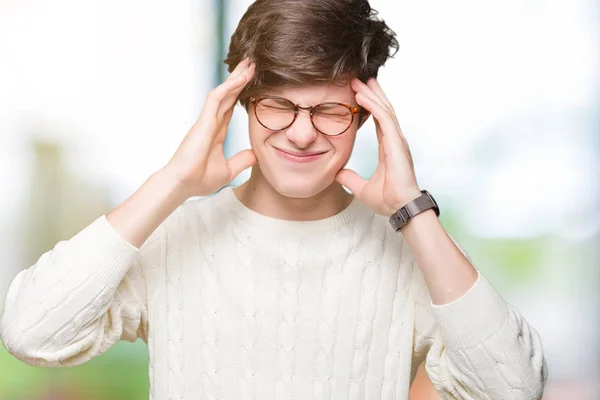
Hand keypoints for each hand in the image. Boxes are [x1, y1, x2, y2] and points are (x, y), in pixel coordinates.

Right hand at [162, 57, 256, 198]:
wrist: (182, 184)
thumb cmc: (198, 179)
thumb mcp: (228, 170)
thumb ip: (241, 160)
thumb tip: (256, 155)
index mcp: (216, 132)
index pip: (231, 107)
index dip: (241, 94)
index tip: (252, 82)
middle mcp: (212, 122)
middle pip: (228, 95)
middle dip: (240, 79)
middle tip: (253, 63)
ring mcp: (207, 120)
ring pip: (224, 92)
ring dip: (237, 77)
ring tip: (249, 63)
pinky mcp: (203, 121)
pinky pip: (216, 98)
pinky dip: (229, 87)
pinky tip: (240, 77)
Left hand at [335, 77, 421, 216]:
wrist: (400, 209)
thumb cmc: (388, 200)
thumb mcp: (362, 189)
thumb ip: (350, 179)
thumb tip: (337, 174)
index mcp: (388, 148)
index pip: (379, 121)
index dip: (370, 106)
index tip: (359, 94)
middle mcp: (394, 140)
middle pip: (383, 110)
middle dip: (372, 93)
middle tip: (359, 79)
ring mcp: (397, 140)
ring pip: (384, 110)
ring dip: (371, 94)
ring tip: (358, 81)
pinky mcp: (396, 142)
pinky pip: (384, 118)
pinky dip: (373, 105)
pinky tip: (362, 96)